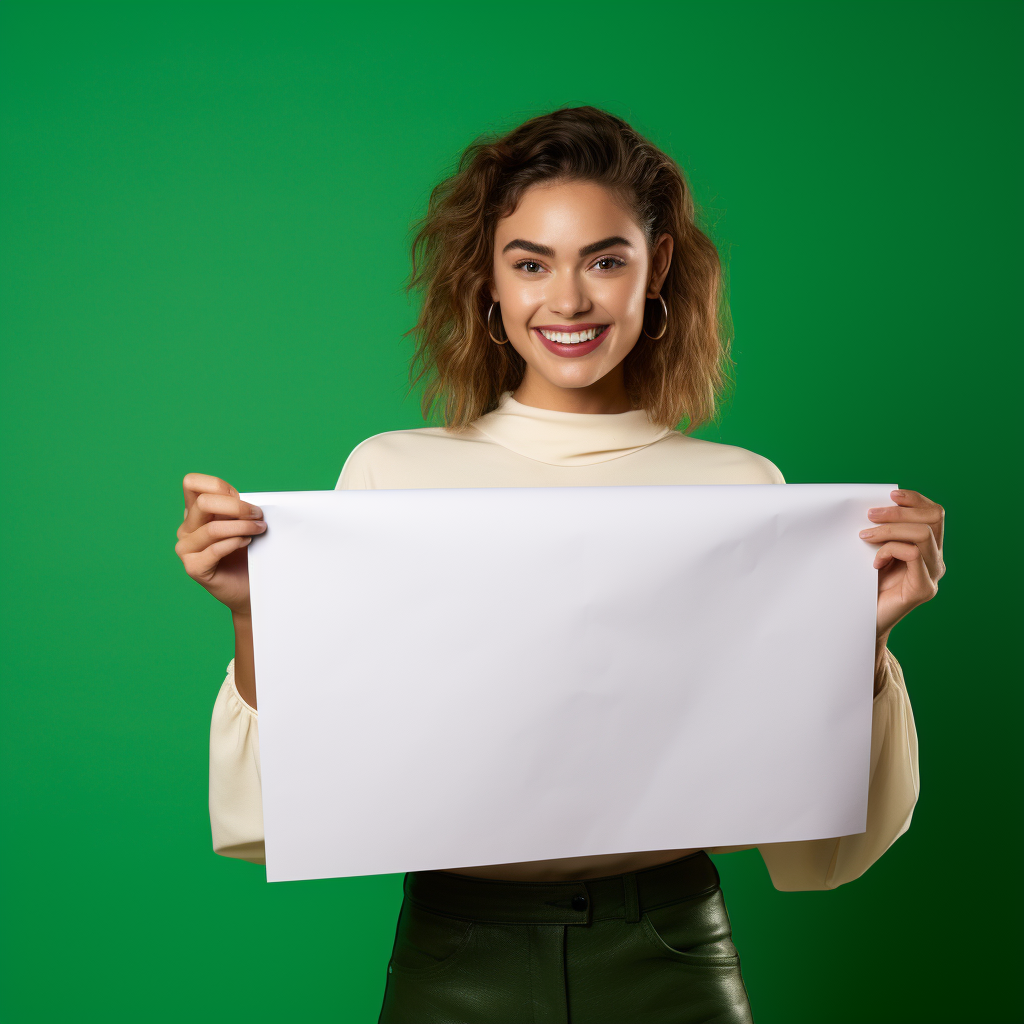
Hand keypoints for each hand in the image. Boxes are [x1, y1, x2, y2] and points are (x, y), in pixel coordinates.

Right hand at [175, 473, 266, 615]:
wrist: (247, 587)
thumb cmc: (246, 553)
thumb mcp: (240, 523)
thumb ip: (236, 509)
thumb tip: (250, 501)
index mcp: (195, 512)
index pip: (192, 483)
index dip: (219, 486)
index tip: (241, 497)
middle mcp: (186, 528)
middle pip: (204, 502)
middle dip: (237, 506)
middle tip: (259, 515)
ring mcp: (186, 548)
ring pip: (212, 528)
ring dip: (242, 526)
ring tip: (260, 529)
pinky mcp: (194, 567)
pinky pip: (215, 549)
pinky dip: (235, 542)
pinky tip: (248, 542)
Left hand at [859, 488, 944, 642]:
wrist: (860, 620)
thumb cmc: (863, 584)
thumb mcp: (873, 549)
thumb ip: (882, 530)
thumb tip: (874, 504)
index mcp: (928, 547)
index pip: (934, 513)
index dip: (915, 499)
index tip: (890, 495)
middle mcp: (936, 560)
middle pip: (932, 518)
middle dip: (898, 512)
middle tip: (869, 515)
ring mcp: (932, 575)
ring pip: (922, 534)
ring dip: (890, 529)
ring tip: (865, 536)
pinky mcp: (923, 589)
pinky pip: (913, 554)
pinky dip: (890, 550)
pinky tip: (874, 562)